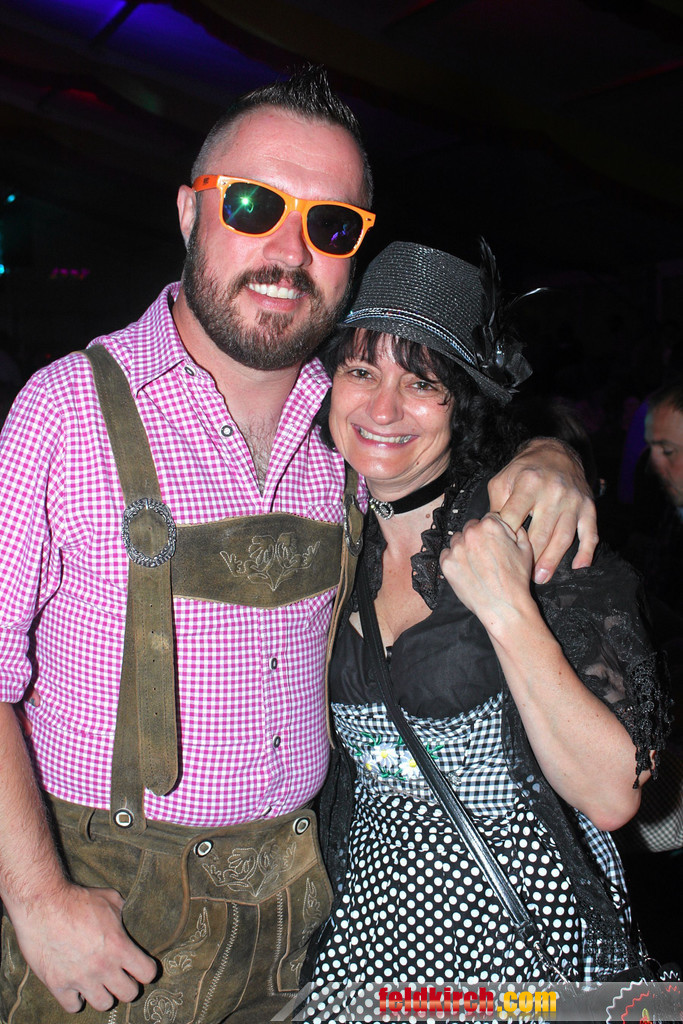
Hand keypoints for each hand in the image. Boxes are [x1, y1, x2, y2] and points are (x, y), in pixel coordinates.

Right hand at [11, 880, 157, 1012]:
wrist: (43, 904)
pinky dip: (76, 999)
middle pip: (129, 994)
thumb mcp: (110, 899)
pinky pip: (73, 1006)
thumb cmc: (77, 899)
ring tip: (100, 984)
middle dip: (128, 985)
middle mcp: (103, 967)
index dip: (146, 970)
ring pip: (103, 1004)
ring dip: (104, 994)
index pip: (147, 973)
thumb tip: (128, 914)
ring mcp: (80, 979)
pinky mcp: (58, 985)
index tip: (140, 967)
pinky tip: (76, 987)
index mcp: (119, 946)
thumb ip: (122, 912)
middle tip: (121, 977)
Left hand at [440, 513, 534, 628]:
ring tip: (477, 564)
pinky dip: (455, 560)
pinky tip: (467, 570)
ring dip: (465, 548)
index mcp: (490, 525)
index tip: (495, 542)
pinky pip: (447, 554)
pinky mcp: (447, 563)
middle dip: (478, 538)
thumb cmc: (516, 580)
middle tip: (486, 555)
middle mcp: (470, 533)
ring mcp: (456, 549)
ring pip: (458, 540)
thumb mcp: (526, 549)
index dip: (493, 531)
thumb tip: (510, 525)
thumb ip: (517, 530)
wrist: (504, 606)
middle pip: (471, 528)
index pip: (488, 518)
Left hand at [488, 437, 596, 582]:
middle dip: (530, 557)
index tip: (499, 553)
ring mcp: (573, 501)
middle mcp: (553, 492)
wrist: (557, 453)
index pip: (514, 516)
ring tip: (540, 577)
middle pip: (540, 533)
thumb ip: (497, 504)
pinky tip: (579, 567)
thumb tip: (490, 532)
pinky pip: (590, 533)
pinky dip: (586, 552)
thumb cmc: (524, 470)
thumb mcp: (504, 479)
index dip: (505, 536)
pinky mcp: (589, 507)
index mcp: (529, 483)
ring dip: (552, 561)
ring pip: (563, 537)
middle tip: (520, 575)